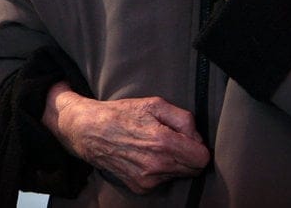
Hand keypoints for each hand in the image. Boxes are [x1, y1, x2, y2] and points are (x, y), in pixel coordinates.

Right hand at [42, 82, 210, 193]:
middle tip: (171, 141)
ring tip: (153, 147)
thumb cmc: (120, 114)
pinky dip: (158, 171)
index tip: (187, 139)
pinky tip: (144, 156)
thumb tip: (196, 136)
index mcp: (164, 143)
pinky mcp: (140, 187)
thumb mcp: (154, 104)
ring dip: (172, 163)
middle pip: (193, 170)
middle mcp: (157, 165)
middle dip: (187, 155)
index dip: (197, 146)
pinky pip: (162, 181)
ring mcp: (148, 179)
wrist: (88, 130)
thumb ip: (183, 118)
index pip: (202, 158)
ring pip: (178, 176)